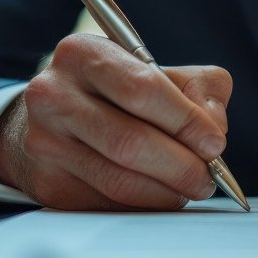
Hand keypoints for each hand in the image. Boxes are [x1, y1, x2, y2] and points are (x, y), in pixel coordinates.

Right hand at [0, 33, 231, 210]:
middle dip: (181, 166)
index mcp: (83, 53)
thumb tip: (213, 133)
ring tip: (189, 188)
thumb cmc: (116, 90)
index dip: (186, 122)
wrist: (52, 117)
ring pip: (119, 181)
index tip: (214, 144)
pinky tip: (158, 194)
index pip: (142, 90)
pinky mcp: (47, 182)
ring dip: (166, 192)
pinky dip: (144, 205)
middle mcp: (53, 94)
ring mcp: (43, 141)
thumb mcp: (157, 70)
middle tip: (207, 178)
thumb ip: (198, 89)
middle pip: (129, 142)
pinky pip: (107, 203)